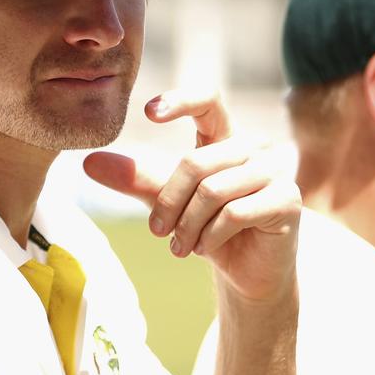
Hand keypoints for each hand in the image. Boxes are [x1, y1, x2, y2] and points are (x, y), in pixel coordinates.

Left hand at [84, 90, 300, 303]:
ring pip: (213, 190)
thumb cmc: (208, 229)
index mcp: (225, 137)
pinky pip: (235, 212)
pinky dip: (210, 236)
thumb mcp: (167, 201)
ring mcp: (275, 172)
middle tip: (157, 231)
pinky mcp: (287, 200)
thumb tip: (88, 163)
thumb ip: (134, 179)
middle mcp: (254, 147)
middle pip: (196, 162)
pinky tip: (204, 248)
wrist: (246, 274)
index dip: (181, 100)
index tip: (147, 113)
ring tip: (179, 245)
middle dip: (169, 201)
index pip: (209, 101)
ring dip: (188, 225)